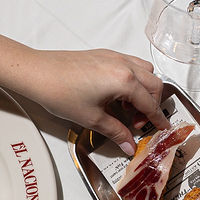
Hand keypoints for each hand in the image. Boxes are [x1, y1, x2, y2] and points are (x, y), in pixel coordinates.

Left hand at [8, 48, 169, 153]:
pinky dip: (133, 79)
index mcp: (124, 81)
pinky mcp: (104, 54)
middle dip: (152, 105)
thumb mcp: (92, 118)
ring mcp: (114, 57)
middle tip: (139, 122)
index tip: (162, 128)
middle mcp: (124, 65)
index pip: (150, 103)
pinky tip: (118, 94)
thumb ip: (116, 132)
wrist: (37, 73)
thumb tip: (129, 145)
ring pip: (145, 71)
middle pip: (153, 84)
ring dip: (144, 89)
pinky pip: (131, 64)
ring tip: (128, 107)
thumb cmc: (61, 92)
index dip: (157, 118)